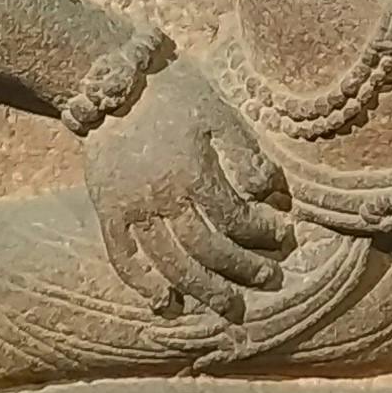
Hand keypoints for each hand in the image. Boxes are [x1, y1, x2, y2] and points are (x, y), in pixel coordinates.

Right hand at [84, 65, 296, 321]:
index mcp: (192, 173)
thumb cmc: (173, 94)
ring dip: (203, 289)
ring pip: (170, 264)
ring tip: (229, 306)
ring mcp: (131, 210)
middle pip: (207, 250)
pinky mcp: (108, 213)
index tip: (283, 237)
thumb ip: (245, 155)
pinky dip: (144, 285)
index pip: (235, 220)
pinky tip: (166, 302)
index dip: (263, 233)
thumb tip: (269, 190)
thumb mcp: (218, 114)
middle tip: (268, 281)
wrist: (111, 85)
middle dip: (242, 270)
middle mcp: (161, 199)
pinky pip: (124, 260)